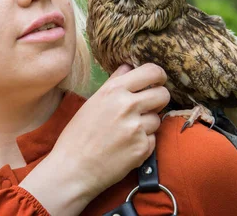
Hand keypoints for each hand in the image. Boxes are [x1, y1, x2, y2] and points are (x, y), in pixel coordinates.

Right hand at [50, 63, 169, 199]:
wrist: (73, 169)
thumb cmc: (78, 135)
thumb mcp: (93, 102)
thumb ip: (114, 82)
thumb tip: (129, 66)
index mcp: (114, 90)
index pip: (151, 71)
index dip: (158, 76)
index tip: (156, 81)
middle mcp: (127, 105)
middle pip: (163, 94)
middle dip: (158, 100)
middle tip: (147, 106)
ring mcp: (137, 127)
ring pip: (157, 118)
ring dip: (147, 124)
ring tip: (127, 131)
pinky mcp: (143, 148)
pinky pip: (153, 139)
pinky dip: (143, 142)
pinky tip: (126, 146)